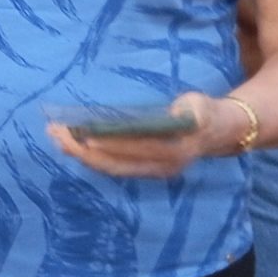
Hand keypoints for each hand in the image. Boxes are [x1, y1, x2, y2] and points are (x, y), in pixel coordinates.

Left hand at [48, 92, 234, 178]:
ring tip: (55, 137)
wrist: (221, 132)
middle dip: (83, 150)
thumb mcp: (202, 104)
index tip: (85, 135)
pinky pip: (114, 166)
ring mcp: (153, 172)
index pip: (137, 148)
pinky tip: (72, 145)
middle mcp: (162, 167)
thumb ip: (190, 107)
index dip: (111, 143)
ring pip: (111, 167)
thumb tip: (174, 113)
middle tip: (56, 132)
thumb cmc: (205, 111)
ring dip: (81, 154)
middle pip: (116, 163)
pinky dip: (91, 156)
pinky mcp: (145, 170)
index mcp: (176, 150)